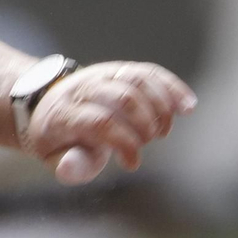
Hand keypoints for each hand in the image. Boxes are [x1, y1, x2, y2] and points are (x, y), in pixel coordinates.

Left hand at [27, 61, 196, 183]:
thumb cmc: (60, 140)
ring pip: (138, 80)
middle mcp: (79, 88)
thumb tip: (69, 167)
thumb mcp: (55, 158)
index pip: (100, 122)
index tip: (132, 163)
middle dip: (144, 124)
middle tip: (147, 142)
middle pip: (123, 97)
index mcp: (62, 113)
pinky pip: (150, 73)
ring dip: (160, 108)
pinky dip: (172, 89)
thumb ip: (68, 166)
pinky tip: (187, 108)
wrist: (50, 106)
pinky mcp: (119, 69)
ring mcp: (100, 75)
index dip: (124, 143)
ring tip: (162, 132)